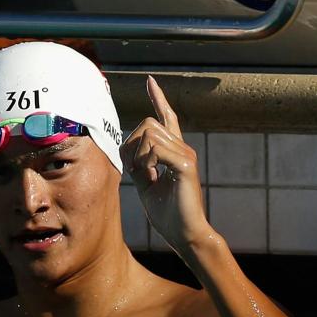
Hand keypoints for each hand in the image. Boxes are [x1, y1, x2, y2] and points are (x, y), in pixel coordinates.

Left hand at [120, 77, 210, 253]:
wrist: (185, 234)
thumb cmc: (168, 214)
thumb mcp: (146, 185)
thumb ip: (139, 164)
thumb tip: (130, 150)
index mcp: (174, 152)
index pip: (167, 118)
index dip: (158, 99)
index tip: (150, 82)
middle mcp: (182, 148)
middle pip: (147, 124)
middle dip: (132, 144)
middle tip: (136, 170)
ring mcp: (186, 155)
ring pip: (149, 136)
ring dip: (138, 156)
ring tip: (147, 175)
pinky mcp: (186, 166)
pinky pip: (155, 150)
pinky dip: (146, 162)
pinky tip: (152, 176)